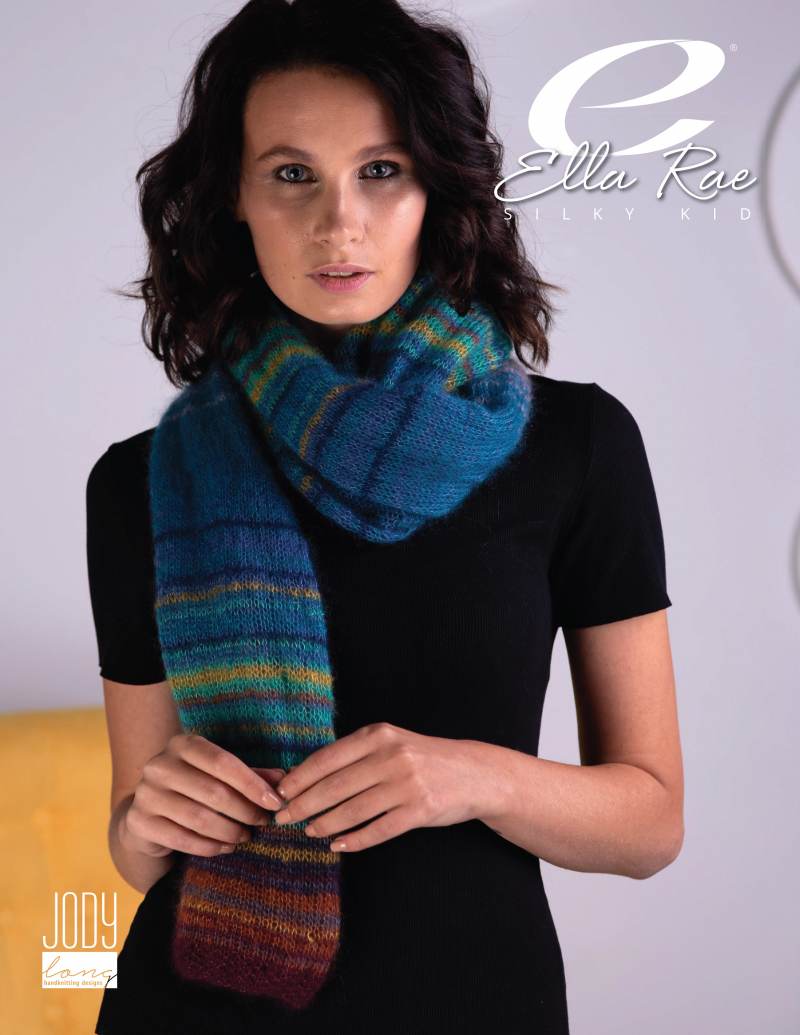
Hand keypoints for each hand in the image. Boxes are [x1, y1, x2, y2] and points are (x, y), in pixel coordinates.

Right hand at [121, 732, 286, 858]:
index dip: (252, 784)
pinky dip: (209, 846)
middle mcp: (160, 765)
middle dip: (244, 810)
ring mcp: (146, 794)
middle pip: (213, 792)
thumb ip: (249, 775)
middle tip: (262, 822)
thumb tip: (284, 778)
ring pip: (199, 818)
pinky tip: (225, 847)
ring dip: (229, 830)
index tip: (275, 802)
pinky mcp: (139, 822)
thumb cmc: (193, 788)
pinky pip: (182, 839)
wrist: (147, 813)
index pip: (224, 762)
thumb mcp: (219, 775)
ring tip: (245, 836)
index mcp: (182, 745)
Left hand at [272, 722, 498, 852]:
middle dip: (303, 805)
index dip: (299, 778)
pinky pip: (378, 829)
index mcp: (379, 735)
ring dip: (325, 824)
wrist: (473, 772)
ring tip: (309, 832)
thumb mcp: (390, 743)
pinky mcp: (419, 810)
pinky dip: (355, 840)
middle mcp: (391, 756)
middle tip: (282, 818)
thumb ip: (354, 755)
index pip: (327, 758)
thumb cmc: (421, 758)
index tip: (278, 793)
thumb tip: (305, 775)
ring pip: (353, 810)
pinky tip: (339, 845)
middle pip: (335, 786)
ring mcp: (406, 784)